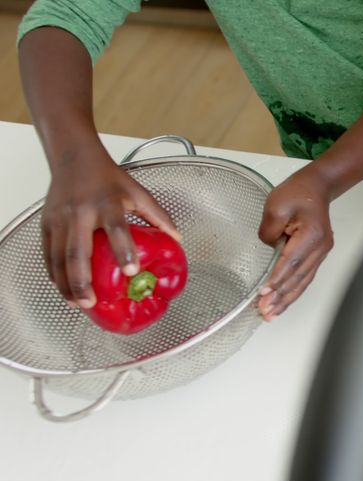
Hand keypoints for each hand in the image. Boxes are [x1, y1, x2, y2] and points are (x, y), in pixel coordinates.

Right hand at [40, 149, 179, 307]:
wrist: (74, 158)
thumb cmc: (108, 177)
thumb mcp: (137, 192)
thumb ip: (158, 215)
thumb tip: (177, 237)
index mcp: (107, 204)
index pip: (116, 229)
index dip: (124, 250)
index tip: (131, 271)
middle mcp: (81, 213)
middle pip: (78, 251)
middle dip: (82, 280)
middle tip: (91, 302)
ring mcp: (60, 219)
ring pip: (59, 257)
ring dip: (66, 283)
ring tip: (76, 303)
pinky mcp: (47, 223)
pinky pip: (48, 253)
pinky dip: (54, 273)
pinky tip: (62, 288)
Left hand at [257, 171, 333, 318]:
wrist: (317, 187)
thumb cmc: (297, 193)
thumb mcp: (275, 206)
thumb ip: (268, 232)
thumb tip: (269, 252)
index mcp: (311, 235)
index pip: (291, 263)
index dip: (277, 280)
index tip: (263, 294)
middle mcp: (320, 247)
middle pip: (299, 277)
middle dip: (281, 297)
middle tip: (264, 312)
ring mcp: (321, 253)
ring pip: (303, 282)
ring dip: (287, 299)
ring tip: (271, 314)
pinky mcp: (317, 255)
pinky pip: (305, 277)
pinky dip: (294, 291)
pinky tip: (284, 302)